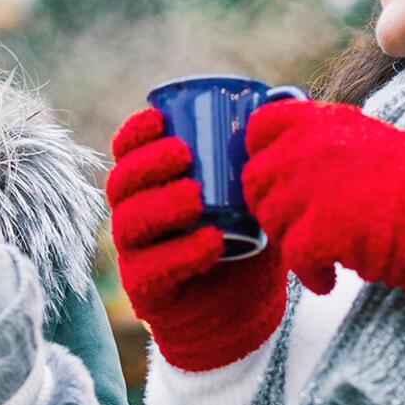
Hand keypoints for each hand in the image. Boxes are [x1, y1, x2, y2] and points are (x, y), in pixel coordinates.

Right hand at [105, 107, 286, 371]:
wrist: (245, 308)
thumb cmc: (246, 237)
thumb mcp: (255, 191)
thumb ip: (262, 150)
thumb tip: (285, 97)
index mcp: (149, 186)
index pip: (125, 153)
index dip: (134, 132)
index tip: (160, 117)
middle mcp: (133, 217)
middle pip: (120, 184)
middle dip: (146, 165)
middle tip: (184, 154)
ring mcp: (136, 255)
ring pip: (129, 224)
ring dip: (161, 206)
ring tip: (196, 197)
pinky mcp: (148, 292)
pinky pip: (152, 271)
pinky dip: (182, 254)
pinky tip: (211, 242)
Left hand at [242, 99, 404, 295]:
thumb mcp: (373, 142)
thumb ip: (330, 144)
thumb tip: (292, 160)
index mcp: (325, 121)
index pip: (262, 125)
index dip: (258, 152)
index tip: (273, 174)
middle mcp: (310, 147)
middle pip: (256, 180)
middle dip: (271, 206)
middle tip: (298, 226)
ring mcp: (310, 188)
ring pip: (270, 220)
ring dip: (290, 241)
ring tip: (321, 254)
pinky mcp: (317, 230)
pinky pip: (292, 257)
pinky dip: (309, 274)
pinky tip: (328, 279)